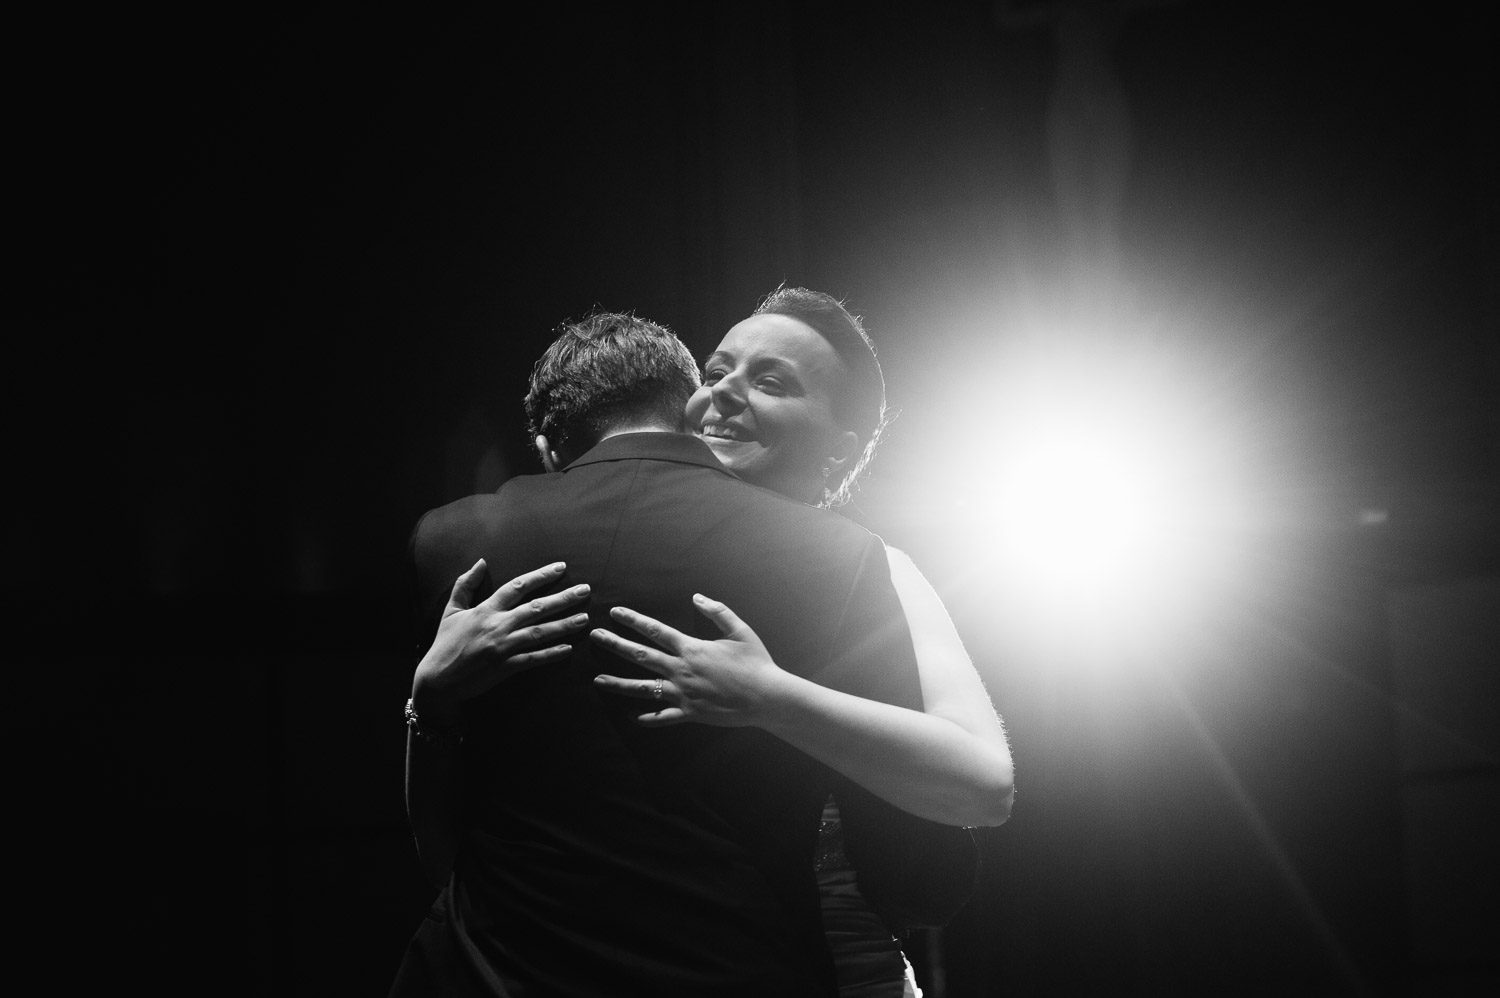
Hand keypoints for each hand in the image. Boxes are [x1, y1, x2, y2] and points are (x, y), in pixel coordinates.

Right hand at [412, 559, 590, 722]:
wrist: (436, 679)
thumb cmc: (444, 643)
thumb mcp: (451, 610)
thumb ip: (466, 584)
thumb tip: (481, 562)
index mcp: (486, 609)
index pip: (518, 586)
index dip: (541, 576)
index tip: (561, 568)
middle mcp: (497, 626)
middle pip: (536, 608)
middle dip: (563, 598)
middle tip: (585, 590)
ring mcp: (502, 647)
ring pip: (539, 633)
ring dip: (564, 625)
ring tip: (584, 618)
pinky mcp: (505, 667)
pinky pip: (532, 659)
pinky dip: (551, 654)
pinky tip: (568, 649)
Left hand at [590, 594, 793, 726]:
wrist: (767, 697)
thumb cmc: (756, 662)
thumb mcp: (740, 631)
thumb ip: (717, 612)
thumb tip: (697, 597)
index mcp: (691, 648)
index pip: (655, 630)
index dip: (633, 620)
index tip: (615, 613)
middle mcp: (681, 670)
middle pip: (641, 656)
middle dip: (616, 645)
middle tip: (595, 637)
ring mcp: (683, 694)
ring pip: (643, 689)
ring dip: (619, 684)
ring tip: (597, 680)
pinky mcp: (689, 713)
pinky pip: (662, 717)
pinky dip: (647, 718)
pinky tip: (632, 717)